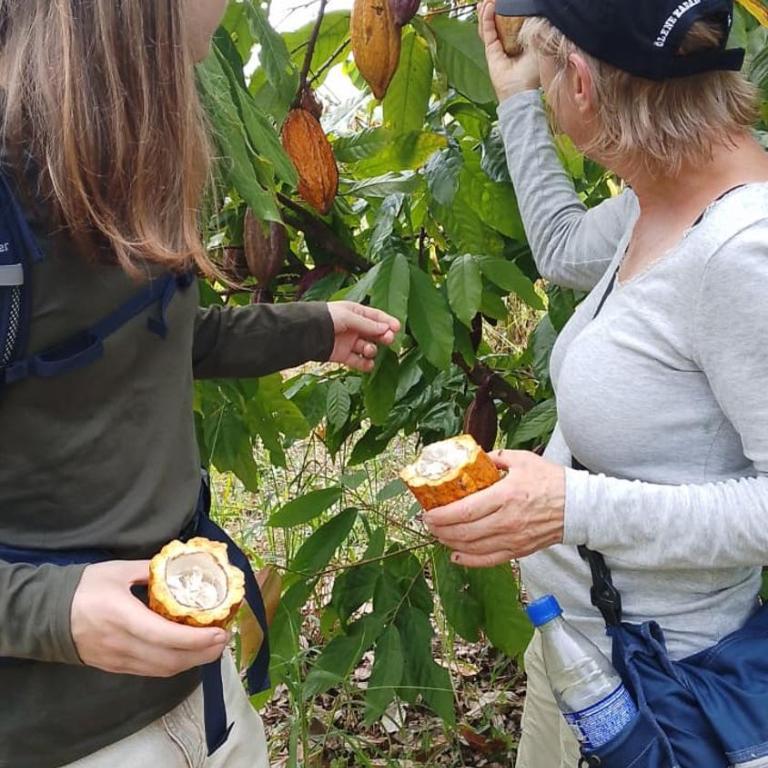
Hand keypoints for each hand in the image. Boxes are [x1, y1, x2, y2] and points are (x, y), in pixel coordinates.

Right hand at [71, 561, 228, 676]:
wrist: (46, 615)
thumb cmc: (84, 588)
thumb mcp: (119, 570)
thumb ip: (152, 570)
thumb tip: (181, 567)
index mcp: (123, 617)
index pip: (165, 636)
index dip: (195, 639)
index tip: (218, 631)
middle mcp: (122, 644)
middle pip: (169, 660)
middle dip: (202, 653)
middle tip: (223, 638)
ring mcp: (118, 660)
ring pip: (162, 669)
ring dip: (191, 661)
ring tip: (212, 647)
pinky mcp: (115, 667)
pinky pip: (150, 671)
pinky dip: (174, 664)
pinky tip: (187, 653)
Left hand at [327, 302, 399, 372]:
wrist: (306, 332)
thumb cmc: (326, 318)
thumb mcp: (349, 316)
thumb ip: (368, 324)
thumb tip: (386, 329)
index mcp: (354, 312)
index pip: (376, 317)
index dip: (387, 322)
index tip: (397, 328)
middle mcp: (353, 327)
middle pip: (374, 332)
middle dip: (383, 336)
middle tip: (389, 339)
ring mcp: (348, 342)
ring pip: (368, 347)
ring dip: (372, 349)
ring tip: (369, 350)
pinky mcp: (343, 355)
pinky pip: (358, 361)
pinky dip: (365, 364)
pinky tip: (369, 364)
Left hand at [423, 450, 564, 567]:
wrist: (579, 507)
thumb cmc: (551, 481)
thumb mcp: (522, 460)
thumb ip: (496, 457)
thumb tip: (477, 456)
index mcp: (505, 496)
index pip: (464, 511)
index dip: (442, 515)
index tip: (427, 513)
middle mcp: (506, 521)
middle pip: (464, 532)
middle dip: (440, 529)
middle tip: (427, 523)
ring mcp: (512, 539)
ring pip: (473, 547)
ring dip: (450, 543)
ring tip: (438, 535)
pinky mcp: (519, 550)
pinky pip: (489, 560)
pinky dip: (469, 560)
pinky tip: (456, 555)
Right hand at [478, 0, 540, 102]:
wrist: (521, 91)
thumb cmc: (533, 73)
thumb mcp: (540, 44)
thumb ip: (538, 29)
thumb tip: (537, 13)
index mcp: (519, 43)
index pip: (511, 22)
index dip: (507, 10)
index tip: (506, 1)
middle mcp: (507, 45)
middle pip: (497, 22)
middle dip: (494, 9)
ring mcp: (497, 48)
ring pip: (489, 25)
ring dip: (487, 11)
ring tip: (487, 0)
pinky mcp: (490, 52)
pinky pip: (488, 31)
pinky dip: (487, 19)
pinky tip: (489, 7)